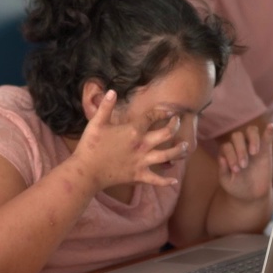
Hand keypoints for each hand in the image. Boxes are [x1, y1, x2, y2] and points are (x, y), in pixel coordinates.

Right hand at [72, 90, 186, 190]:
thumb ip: (106, 106)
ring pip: (168, 155)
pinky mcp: (138, 176)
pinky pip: (156, 179)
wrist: (86, 171)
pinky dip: (166, 181)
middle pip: (167, 134)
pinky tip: (174, 180)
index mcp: (133, 131)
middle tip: (178, 122)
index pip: (153, 117)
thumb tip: (113, 91)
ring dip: (179, 151)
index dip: (163, 112)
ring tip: (186, 147)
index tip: (169, 110)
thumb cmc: (90, 146)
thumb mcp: (96, 123)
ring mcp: (142, 162)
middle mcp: (142, 145)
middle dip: (175, 126)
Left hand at [216, 123, 272, 202]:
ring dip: (252, 139)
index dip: (231, 156)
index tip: (237, 170)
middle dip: (240, 149)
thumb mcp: (226, 182)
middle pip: (237, 136)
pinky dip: (269, 131)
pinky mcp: (266, 149)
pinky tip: (271, 127)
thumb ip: (223, 170)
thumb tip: (221, 158)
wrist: (252, 195)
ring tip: (254, 153)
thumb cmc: (237, 186)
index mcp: (227, 152)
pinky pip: (267, 136)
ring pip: (251, 131)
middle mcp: (239, 146)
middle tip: (244, 165)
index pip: (227, 146)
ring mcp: (252, 145)